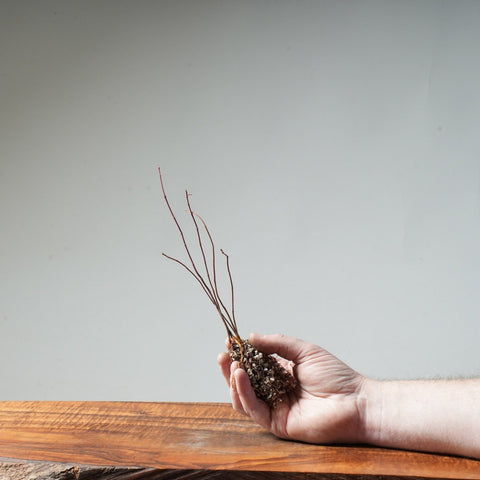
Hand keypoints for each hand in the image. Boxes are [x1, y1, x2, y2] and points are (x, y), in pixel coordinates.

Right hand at [218, 333, 365, 443]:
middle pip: (245, 382)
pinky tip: (241, 377)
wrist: (355, 401)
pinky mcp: (277, 423)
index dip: (241, 354)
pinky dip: (244, 393)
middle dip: (231, 368)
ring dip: (234, 381)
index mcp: (282, 373)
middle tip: (224, 354)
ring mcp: (275, 407)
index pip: (254, 364)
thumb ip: (277, 344)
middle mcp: (275, 390)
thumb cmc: (335, 375)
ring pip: (244, 397)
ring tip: (233, 364)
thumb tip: (251, 336)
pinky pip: (254, 409)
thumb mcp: (303, 351)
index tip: (229, 342)